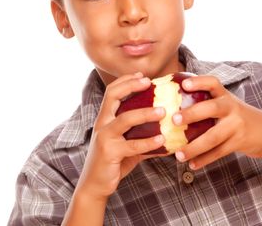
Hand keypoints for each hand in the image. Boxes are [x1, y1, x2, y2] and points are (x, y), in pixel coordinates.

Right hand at [75, 72, 166, 200]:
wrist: (95, 185)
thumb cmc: (112, 162)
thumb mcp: (126, 144)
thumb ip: (141, 135)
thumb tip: (167, 130)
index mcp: (104, 118)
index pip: (111, 92)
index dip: (125, 80)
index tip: (142, 76)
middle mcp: (102, 124)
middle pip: (113, 96)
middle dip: (131, 86)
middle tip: (149, 83)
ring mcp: (105, 137)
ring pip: (125, 119)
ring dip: (145, 113)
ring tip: (163, 111)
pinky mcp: (110, 152)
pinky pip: (133, 145)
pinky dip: (149, 142)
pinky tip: (163, 141)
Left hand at [172, 75, 261, 169]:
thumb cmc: (238, 117)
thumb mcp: (228, 105)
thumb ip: (208, 103)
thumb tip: (172, 106)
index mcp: (226, 96)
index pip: (213, 83)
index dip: (199, 82)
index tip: (184, 85)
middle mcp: (232, 108)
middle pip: (212, 108)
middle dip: (192, 113)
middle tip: (174, 119)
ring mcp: (237, 126)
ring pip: (213, 137)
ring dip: (194, 147)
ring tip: (178, 155)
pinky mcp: (239, 142)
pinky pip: (219, 152)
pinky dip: (204, 159)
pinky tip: (192, 164)